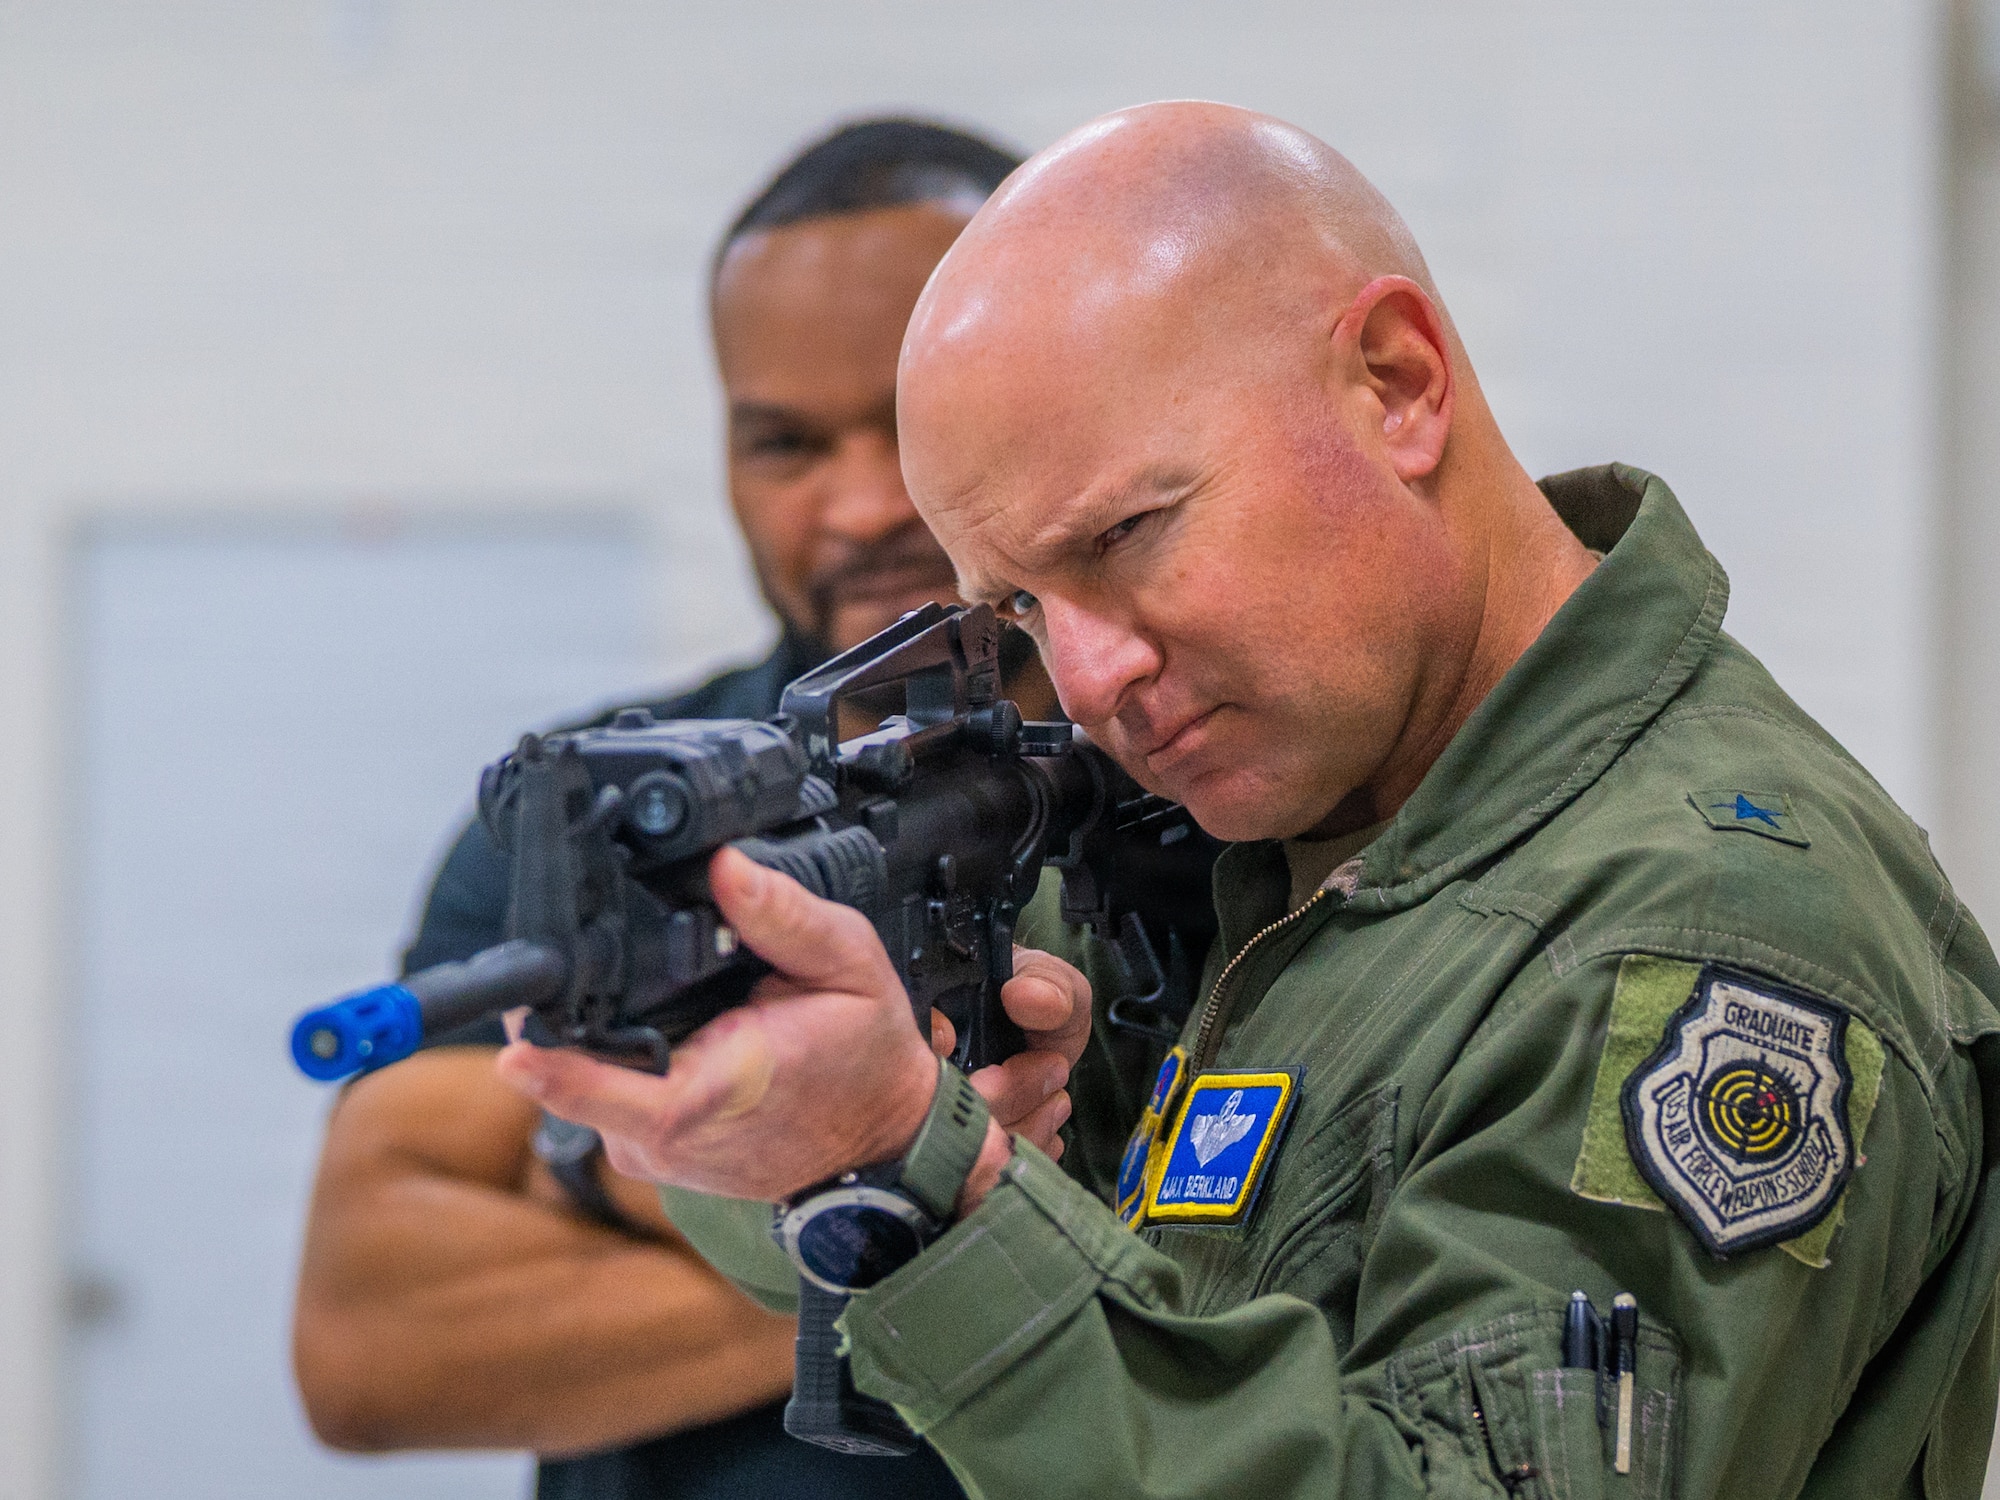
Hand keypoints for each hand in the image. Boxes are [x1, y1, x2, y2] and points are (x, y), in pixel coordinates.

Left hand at [495, 848, 1088, 1209]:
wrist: (884, 1136)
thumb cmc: (866, 1053)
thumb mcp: (848, 965)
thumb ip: (784, 917)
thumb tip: (725, 866)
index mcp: (711, 1093)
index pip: (598, 1087)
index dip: (546, 1059)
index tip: (511, 1033)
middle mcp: (669, 1137)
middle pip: (567, 1074)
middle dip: (562, 1013)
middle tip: (569, 953)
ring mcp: (655, 1155)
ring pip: (579, 1085)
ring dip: (588, 1034)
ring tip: (625, 984)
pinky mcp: (651, 1156)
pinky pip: (602, 1100)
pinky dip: (611, 1058)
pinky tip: (646, 1022)